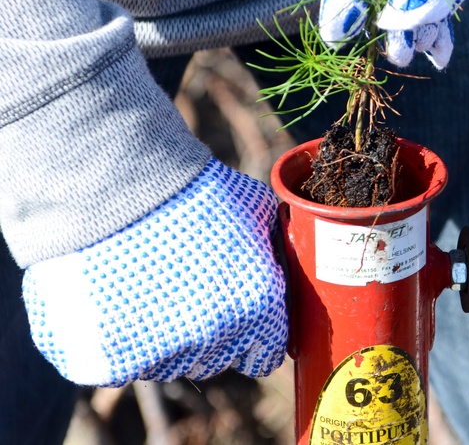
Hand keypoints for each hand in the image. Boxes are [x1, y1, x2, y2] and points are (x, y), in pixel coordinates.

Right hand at [22, 158, 286, 386]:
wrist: (120, 182)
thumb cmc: (195, 190)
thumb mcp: (255, 211)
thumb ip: (271, 250)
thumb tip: (282, 262)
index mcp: (258, 307)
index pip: (264, 354)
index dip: (254, 338)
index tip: (237, 319)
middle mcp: (214, 338)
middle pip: (214, 360)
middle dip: (207, 333)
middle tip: (186, 293)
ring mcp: (158, 354)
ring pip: (166, 364)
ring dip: (161, 338)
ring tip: (148, 288)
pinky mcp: (107, 361)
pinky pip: (120, 365)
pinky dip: (116, 341)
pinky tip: (115, 301)